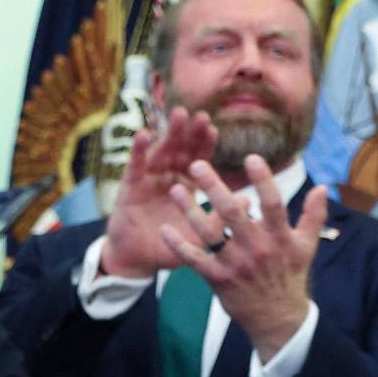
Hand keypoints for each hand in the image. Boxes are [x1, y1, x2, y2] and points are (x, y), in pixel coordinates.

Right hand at [100, 107, 219, 279]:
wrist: (137, 262)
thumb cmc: (168, 248)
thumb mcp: (198, 236)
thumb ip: (219, 220)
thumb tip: (248, 202)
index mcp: (184, 187)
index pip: (196, 161)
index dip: (204, 145)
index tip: (214, 129)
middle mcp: (166, 179)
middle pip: (180, 151)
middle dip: (190, 132)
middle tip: (201, 115)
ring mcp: (147, 181)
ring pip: (160, 152)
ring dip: (168, 133)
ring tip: (178, 115)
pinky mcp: (129, 189)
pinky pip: (134, 166)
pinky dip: (138, 150)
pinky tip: (144, 134)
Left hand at [157, 157, 327, 361]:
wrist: (277, 318)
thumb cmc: (290, 276)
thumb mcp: (307, 246)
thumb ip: (314, 215)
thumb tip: (323, 187)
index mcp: (279, 237)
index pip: (272, 204)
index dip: (263, 181)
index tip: (251, 158)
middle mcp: (256, 249)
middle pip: (233, 214)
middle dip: (213, 187)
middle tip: (196, 164)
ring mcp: (235, 264)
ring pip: (209, 234)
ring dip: (190, 211)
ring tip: (176, 190)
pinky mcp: (218, 279)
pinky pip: (195, 260)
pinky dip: (179, 246)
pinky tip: (164, 230)